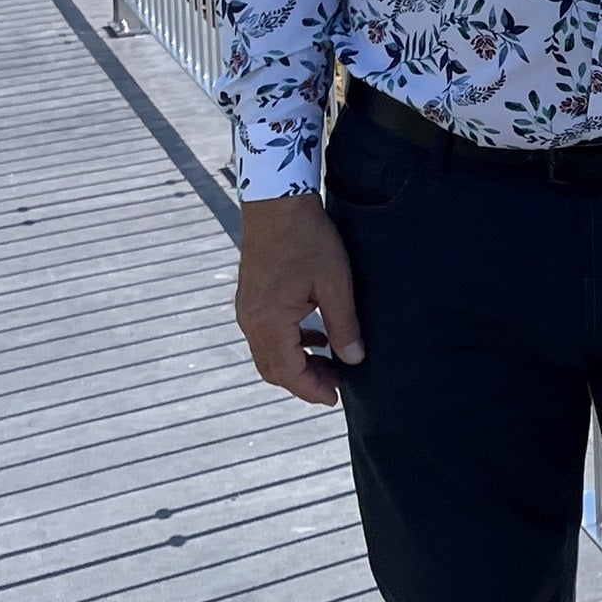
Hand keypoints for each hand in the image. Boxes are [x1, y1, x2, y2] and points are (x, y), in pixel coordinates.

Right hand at [234, 194, 363, 405]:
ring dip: (297, 362)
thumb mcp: (335, 284)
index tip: (335, 398)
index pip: (288, 372)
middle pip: (274, 369)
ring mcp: (247, 310)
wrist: (276, 203)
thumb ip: (344, 325)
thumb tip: (354, 359)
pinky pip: (267, 334)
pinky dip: (290, 343)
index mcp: (269, 323)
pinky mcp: (251, 298)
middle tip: (337, 382)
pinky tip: (316, 335)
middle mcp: (250, 322)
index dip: (312, 389)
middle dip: (304, 380)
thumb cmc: (308, 240)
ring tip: (331, 361)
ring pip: (269, 353)